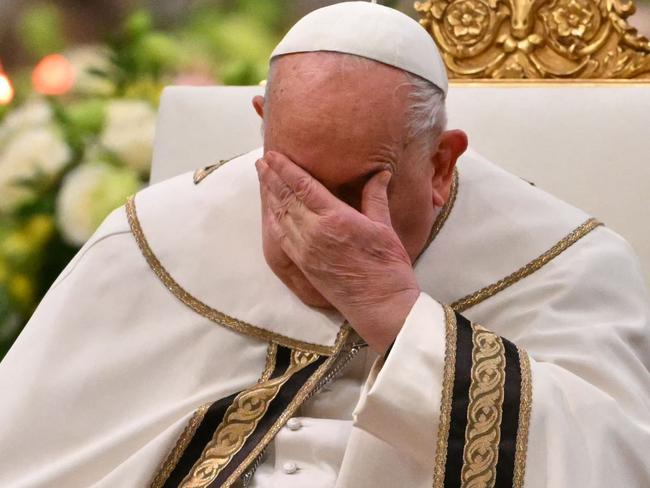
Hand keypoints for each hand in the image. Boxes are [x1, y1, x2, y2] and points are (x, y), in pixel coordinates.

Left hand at [256, 151, 420, 352]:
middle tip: (261, 161)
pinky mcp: (304, 264)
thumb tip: (380, 173)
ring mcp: (306, 250)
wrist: (381, 304)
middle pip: (286, 198)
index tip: (272, 155)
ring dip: (270, 196)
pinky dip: (273, 221)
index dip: (285, 168)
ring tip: (263, 179)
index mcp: (335, 218)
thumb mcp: (384, 226)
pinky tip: (270, 212)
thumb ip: (375, 197)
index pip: (302, 185)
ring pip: (281, 216)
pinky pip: (282, 237)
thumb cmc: (388, 266)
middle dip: (271, 178)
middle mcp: (314, 232)